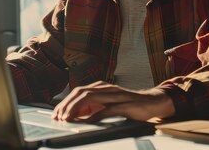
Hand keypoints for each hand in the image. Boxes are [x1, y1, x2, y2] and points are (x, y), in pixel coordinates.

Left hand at [51, 81, 174, 122]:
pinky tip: (88, 121)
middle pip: (81, 92)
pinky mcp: (124, 104)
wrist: (151, 102)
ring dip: (77, 108)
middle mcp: (106, 88)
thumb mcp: (107, 104)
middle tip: (59, 117)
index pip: (78, 92)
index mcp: (100, 87)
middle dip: (67, 105)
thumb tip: (76, 116)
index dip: (65, 102)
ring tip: (69, 118)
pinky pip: (108, 109)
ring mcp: (115, 95)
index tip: (56, 113)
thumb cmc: (128, 105)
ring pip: (91, 97)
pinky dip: (96, 115)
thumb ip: (93, 107)